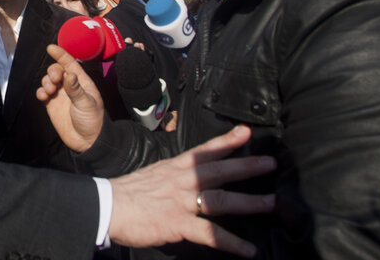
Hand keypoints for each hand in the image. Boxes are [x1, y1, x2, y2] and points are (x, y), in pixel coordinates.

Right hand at [36, 44, 103, 151]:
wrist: (87, 142)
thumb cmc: (92, 120)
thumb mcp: (86, 103)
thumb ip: (76, 89)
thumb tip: (68, 73)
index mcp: (81, 82)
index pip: (70, 64)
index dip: (60, 54)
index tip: (50, 47)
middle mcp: (70, 86)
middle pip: (56, 71)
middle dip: (52, 72)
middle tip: (53, 80)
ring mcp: (60, 95)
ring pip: (48, 81)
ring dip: (45, 82)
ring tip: (50, 91)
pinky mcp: (52, 105)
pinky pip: (42, 93)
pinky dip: (40, 92)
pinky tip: (43, 97)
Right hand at [108, 125, 275, 257]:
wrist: (107, 206)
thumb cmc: (127, 193)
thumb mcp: (153, 175)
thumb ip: (173, 177)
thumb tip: (187, 182)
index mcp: (175, 167)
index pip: (205, 150)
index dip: (227, 141)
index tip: (246, 132)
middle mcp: (182, 181)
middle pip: (220, 170)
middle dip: (247, 166)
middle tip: (271, 163)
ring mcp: (181, 202)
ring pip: (221, 200)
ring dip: (249, 202)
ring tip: (271, 204)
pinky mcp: (178, 223)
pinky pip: (210, 234)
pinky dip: (232, 243)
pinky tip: (250, 250)